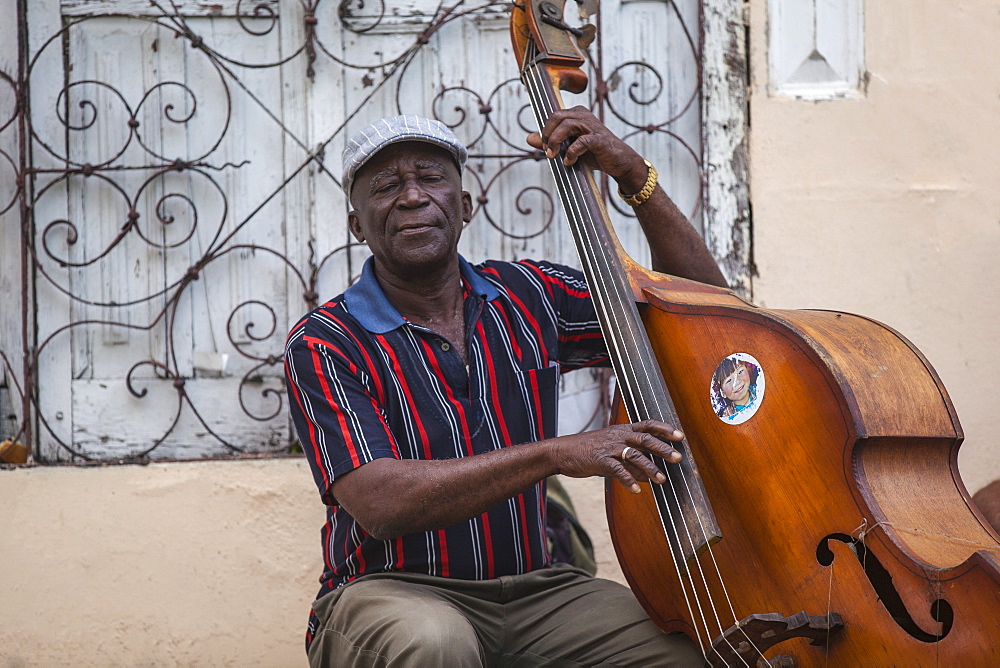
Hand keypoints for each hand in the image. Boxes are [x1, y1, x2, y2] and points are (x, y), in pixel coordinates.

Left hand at [526, 106, 648, 192]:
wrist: (618, 162)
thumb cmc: (594, 153)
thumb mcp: (568, 147)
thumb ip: (550, 142)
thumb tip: (529, 138)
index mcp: (576, 115)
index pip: (553, 116)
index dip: (545, 131)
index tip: (545, 147)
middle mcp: (584, 116)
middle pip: (557, 117)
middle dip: (548, 135)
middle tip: (548, 152)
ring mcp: (593, 126)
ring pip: (567, 125)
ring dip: (556, 142)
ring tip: (554, 156)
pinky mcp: (600, 139)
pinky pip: (582, 142)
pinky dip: (572, 152)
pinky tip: (569, 162)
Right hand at [554, 420, 683, 493]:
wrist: (563, 452)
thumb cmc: (589, 451)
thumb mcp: (612, 451)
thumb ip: (631, 462)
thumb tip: (650, 475)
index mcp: (622, 430)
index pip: (647, 425)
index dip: (664, 429)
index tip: (680, 435)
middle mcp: (618, 436)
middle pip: (645, 439)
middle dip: (663, 448)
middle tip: (677, 458)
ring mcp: (609, 447)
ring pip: (634, 455)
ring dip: (649, 468)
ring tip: (662, 480)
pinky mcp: (600, 460)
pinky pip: (617, 470)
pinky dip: (628, 480)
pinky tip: (637, 490)